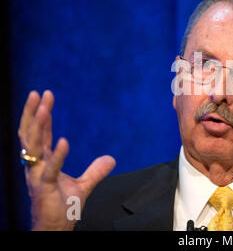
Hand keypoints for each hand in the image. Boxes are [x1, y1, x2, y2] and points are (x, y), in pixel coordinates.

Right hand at [18, 90, 115, 230]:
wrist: (55, 229)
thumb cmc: (62, 208)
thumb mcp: (83, 185)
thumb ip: (96, 170)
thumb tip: (111, 158)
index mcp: (42, 162)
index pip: (40, 133)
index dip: (42, 115)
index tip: (45, 96)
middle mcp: (36, 165)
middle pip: (31, 134)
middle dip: (33, 112)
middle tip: (39, 92)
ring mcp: (38, 175)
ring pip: (33, 146)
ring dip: (38, 126)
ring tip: (42, 108)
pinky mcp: (45, 188)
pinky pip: (51, 169)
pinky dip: (57, 155)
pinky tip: (64, 141)